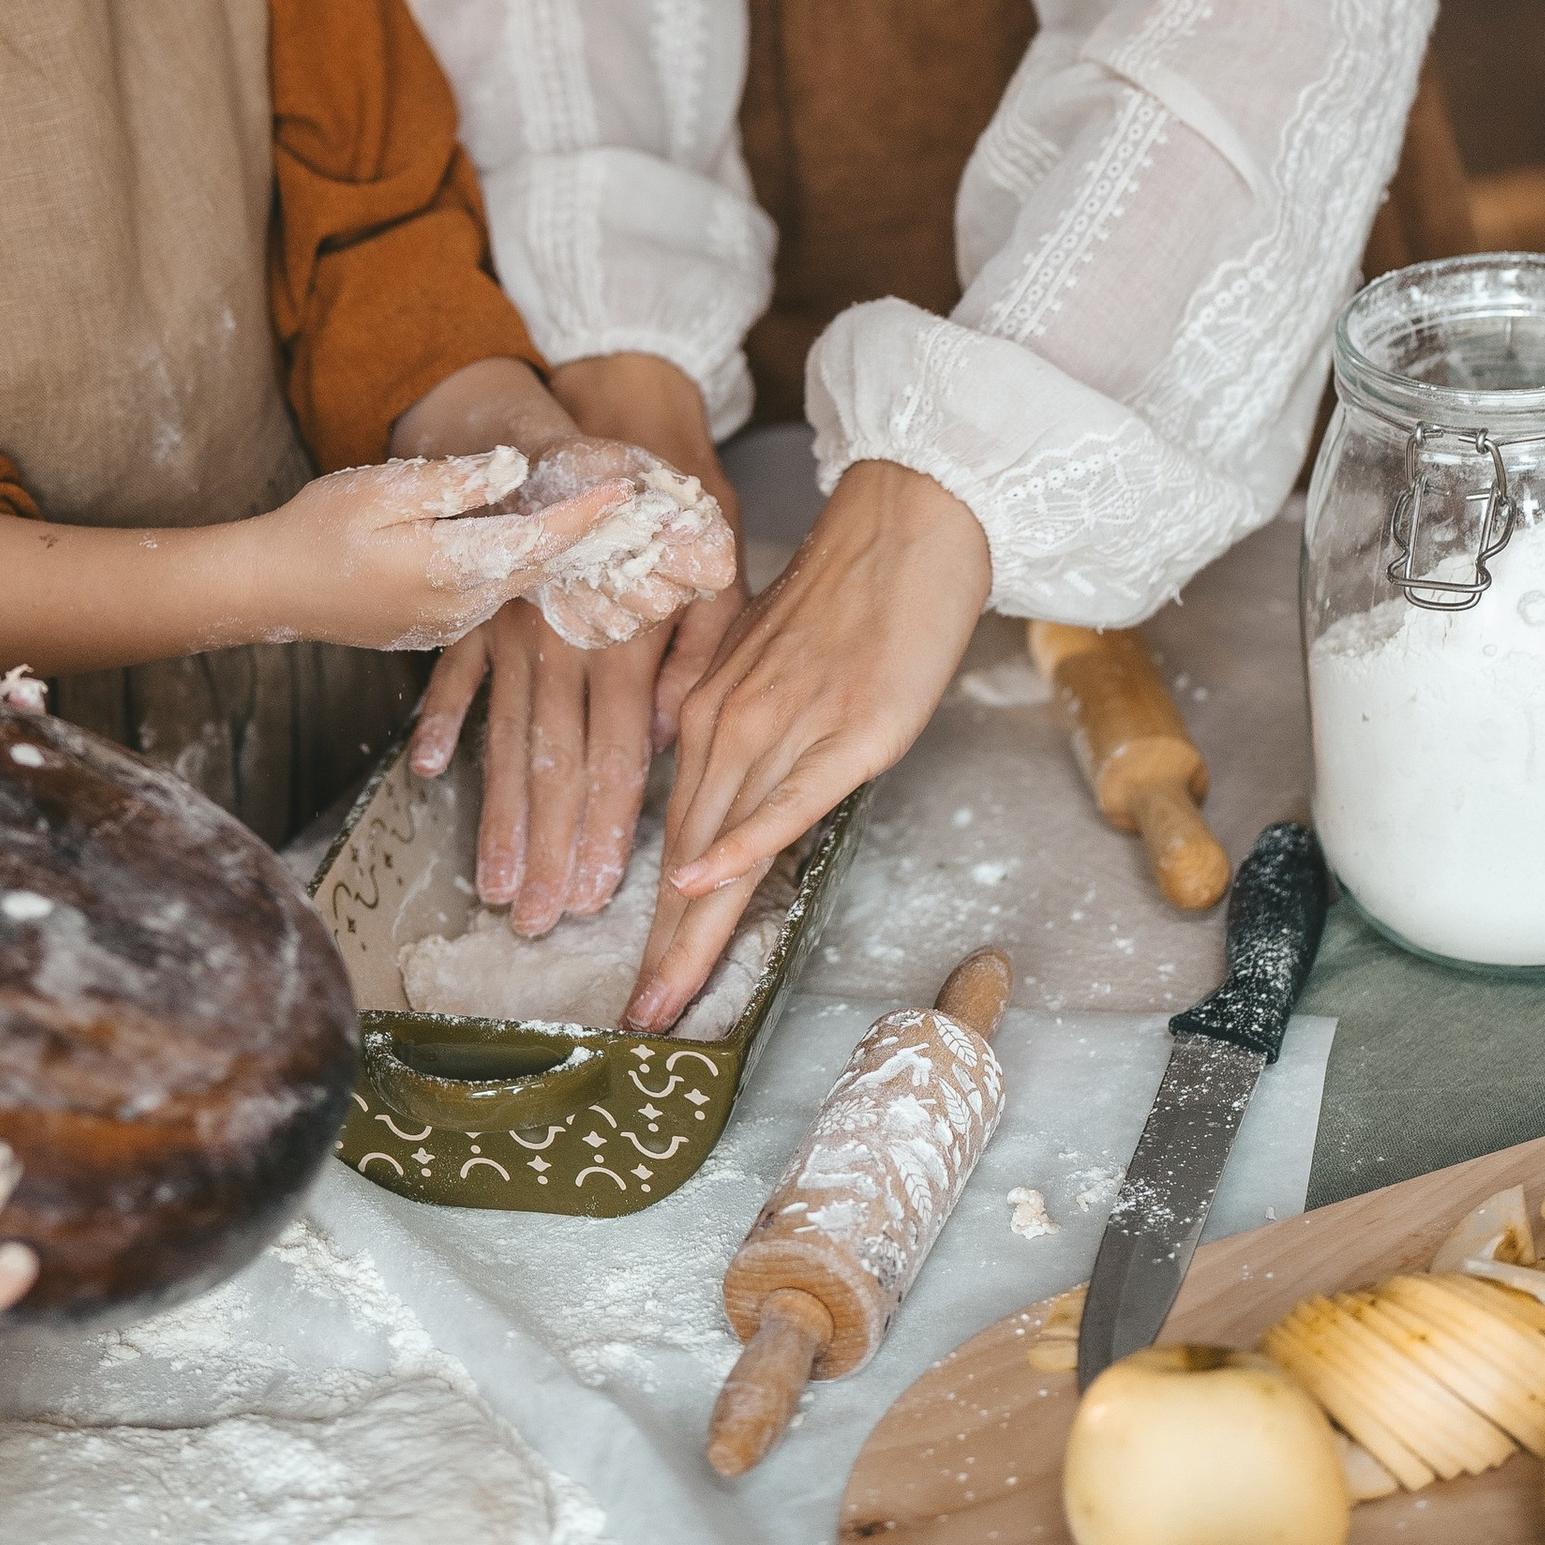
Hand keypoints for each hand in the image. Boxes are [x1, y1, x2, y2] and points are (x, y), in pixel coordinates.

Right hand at [247, 447, 633, 651]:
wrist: (270, 589)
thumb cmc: (317, 530)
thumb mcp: (380, 489)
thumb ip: (451, 482)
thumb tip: (513, 469)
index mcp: (448, 568)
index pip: (535, 541)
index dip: (582, 517)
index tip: (622, 493)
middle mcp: (459, 606)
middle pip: (537, 569)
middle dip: (584, 540)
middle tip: (629, 508)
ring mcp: (447, 624)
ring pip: (516, 585)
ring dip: (554, 556)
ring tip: (596, 522)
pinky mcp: (435, 628)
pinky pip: (491, 597)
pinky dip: (518, 570)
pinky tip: (534, 545)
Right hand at [408, 353, 747, 930]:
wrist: (601, 412)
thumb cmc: (671, 500)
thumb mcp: (716, 563)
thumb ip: (699, 648)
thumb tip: (676, 730)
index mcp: (628, 640)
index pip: (619, 753)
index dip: (605, 826)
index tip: (595, 891)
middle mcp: (568, 640)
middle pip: (556, 762)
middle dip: (546, 848)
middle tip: (536, 920)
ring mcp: (517, 621)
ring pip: (507, 734)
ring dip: (498, 813)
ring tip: (493, 882)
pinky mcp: (483, 601)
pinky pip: (456, 669)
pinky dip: (441, 719)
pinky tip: (428, 770)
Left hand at [625, 456, 990, 1031]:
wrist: (905, 525)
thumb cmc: (849, 594)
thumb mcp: (776, 666)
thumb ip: (746, 725)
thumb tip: (729, 787)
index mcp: (712, 710)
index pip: (681, 832)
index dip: (663, 916)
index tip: (644, 980)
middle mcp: (732, 722)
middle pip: (693, 855)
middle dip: (667, 946)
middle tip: (639, 1019)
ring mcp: (786, 726)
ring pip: (726, 842)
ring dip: (693, 928)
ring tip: (665, 998)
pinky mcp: (846, 730)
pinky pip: (784, 799)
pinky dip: (743, 845)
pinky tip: (707, 887)